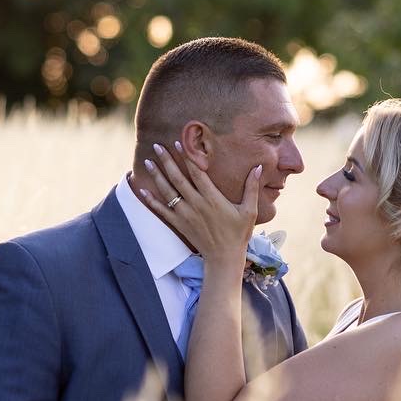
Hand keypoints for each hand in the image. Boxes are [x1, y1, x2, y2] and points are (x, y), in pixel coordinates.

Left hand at [138, 142, 260, 268]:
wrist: (223, 257)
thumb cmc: (238, 233)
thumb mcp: (249, 211)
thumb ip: (251, 188)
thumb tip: (258, 168)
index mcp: (212, 198)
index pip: (197, 172)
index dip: (187, 156)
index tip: (179, 142)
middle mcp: (196, 204)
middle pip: (178, 178)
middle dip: (166, 161)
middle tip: (157, 146)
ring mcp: (185, 214)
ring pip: (167, 192)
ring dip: (157, 176)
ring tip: (147, 161)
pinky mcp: (179, 224)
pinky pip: (162, 211)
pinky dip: (150, 200)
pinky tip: (141, 190)